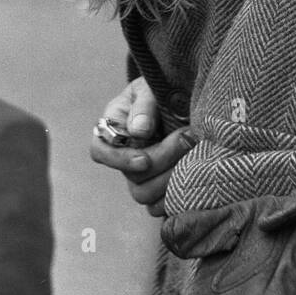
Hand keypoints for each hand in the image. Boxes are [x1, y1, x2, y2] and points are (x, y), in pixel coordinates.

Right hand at [89, 77, 197, 216]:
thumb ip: (144, 106)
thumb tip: (139, 131)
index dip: (120, 160)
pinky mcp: (158, 187)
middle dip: (162, 161)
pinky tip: (195, 178)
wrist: (180, 99)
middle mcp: (123, 156)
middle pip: (132, 177)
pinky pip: (160, 206)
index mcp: (112, 130)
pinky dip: (176, 197)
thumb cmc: (158, 90)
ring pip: (145, 195)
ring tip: (194, 155)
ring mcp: (140, 175)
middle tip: (188, 138)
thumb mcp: (149, 88)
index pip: (100, 151)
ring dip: (171, 179)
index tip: (144, 159)